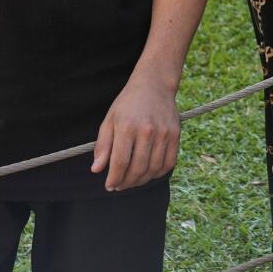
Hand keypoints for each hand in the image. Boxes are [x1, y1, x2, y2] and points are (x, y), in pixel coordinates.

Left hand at [91, 75, 180, 191]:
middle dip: (126, 183)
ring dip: (141, 181)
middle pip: (137, 168)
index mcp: (127, 127)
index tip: (109, 186)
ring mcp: (164, 134)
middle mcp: (147, 131)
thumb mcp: (109, 120)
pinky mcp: (176, 135)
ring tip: (132, 181)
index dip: (114, 178)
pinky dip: (158, 173)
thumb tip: (96, 170)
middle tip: (119, 186)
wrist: (154, 85)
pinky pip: (168, 163)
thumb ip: (103, 146)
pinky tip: (148, 174)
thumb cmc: (128, 104)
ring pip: (153, 169)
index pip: (120, 162)